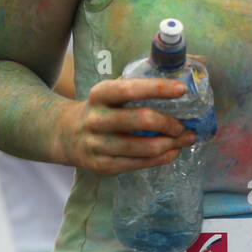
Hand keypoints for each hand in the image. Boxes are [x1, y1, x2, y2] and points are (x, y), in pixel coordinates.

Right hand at [56, 78, 197, 175]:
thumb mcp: (109, 92)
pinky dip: (161, 158)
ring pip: (144, 147)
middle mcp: (96, 119)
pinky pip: (139, 164)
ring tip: (185, 140)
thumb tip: (178, 84)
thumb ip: (136, 88)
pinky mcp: (103, 166)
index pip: (130, 89)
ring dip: (171, 144)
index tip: (182, 89)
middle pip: (141, 120)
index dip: (158, 89)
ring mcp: (98, 145)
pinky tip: (172, 152)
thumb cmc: (102, 109)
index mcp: (100, 94)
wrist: (66, 135)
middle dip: (169, 123)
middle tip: (184, 126)